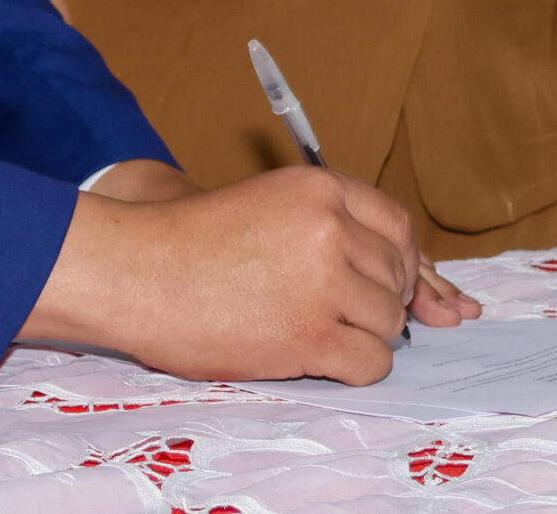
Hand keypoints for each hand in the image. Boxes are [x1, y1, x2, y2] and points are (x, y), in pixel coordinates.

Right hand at [23, 166, 477, 385]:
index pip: (396, 227)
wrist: (131, 272)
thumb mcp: (268, 207)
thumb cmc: (188, 245)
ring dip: (362, 336)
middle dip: (378, 301)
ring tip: (312, 332)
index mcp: (318, 189)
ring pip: (390, 322)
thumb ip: (331, 230)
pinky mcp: (310, 334)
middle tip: (335, 314)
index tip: (392, 286)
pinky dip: (354, 367)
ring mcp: (322, 282)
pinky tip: (315, 356)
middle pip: (397, 276)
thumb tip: (424, 287)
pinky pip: (371, 361)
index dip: (400, 263)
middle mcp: (328, 229)